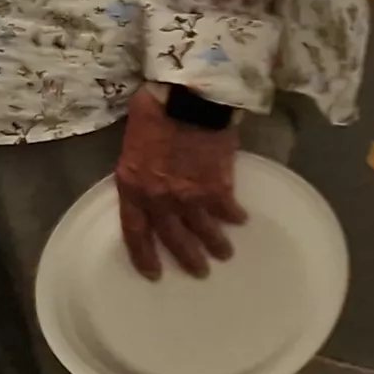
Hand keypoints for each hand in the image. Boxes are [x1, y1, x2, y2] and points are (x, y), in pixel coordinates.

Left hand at [116, 86, 245, 280]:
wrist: (188, 100)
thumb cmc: (155, 113)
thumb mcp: (132, 145)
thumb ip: (139, 170)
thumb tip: (148, 180)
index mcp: (132, 187)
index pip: (134, 232)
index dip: (143, 255)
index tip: (153, 272)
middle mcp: (159, 200)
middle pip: (173, 239)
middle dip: (187, 258)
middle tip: (199, 272)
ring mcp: (189, 198)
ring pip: (204, 232)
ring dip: (215, 245)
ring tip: (224, 254)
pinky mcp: (218, 190)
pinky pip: (228, 212)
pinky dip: (235, 217)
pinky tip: (241, 220)